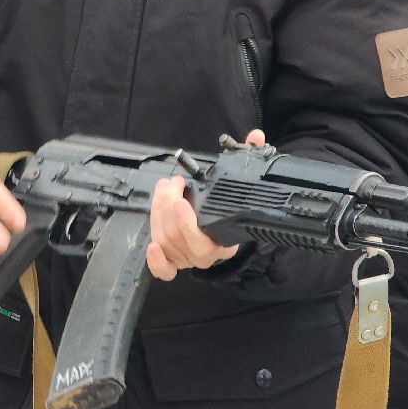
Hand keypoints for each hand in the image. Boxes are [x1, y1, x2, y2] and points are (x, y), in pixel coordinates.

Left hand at [147, 129, 266, 280]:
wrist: (226, 228)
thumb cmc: (231, 204)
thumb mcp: (239, 183)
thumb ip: (249, 158)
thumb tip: (256, 136)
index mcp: (226, 241)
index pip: (205, 242)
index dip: (188, 224)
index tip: (181, 200)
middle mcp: (207, 254)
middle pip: (178, 238)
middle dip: (168, 206)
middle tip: (172, 183)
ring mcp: (189, 260)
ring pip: (166, 242)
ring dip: (158, 213)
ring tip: (164, 189)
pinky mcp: (175, 263)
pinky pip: (165, 272)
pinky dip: (156, 261)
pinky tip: (151, 244)